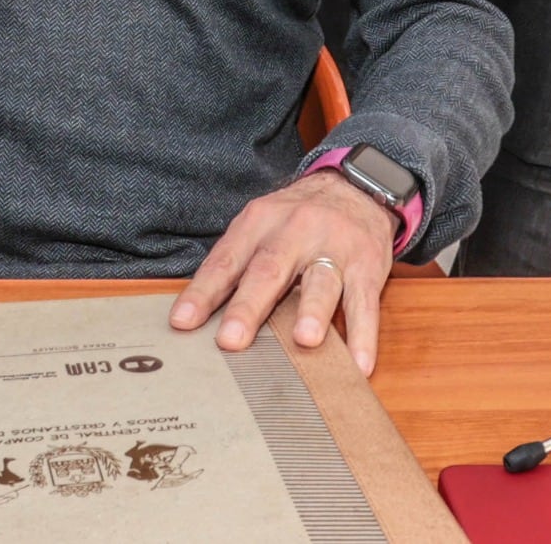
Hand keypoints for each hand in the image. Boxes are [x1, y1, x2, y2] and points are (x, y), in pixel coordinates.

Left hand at [171, 170, 396, 372]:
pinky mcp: (367, 266)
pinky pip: (365, 303)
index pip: (226, 260)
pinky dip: (363, 336)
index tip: (183, 322)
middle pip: (269, 270)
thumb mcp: (261, 225)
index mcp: (259, 222)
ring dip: (312, 311)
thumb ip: (236, 264)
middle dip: (249, 306)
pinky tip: (358, 364)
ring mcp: (334, 249)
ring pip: (321, 282)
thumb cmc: (297, 218)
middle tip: (231, 339)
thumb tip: (197, 313)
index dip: (203, 292)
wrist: (355, 187)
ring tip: (304, 339)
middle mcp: (294, 232)